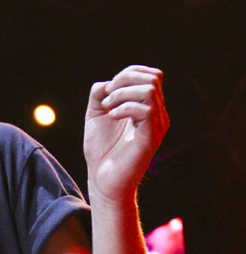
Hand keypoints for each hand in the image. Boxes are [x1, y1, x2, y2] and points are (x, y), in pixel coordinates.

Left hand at [83, 65, 168, 204]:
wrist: (102, 179)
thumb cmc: (100, 150)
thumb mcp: (95, 115)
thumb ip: (100, 95)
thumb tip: (107, 82)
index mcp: (147, 107)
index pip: (151, 76)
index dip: (128, 74)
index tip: (108, 91)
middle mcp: (157, 114)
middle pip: (153, 78)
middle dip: (125, 80)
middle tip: (106, 98)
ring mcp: (156, 125)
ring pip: (150, 91)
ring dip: (122, 93)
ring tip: (107, 107)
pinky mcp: (151, 138)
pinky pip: (146, 110)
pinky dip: (125, 107)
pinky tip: (112, 116)